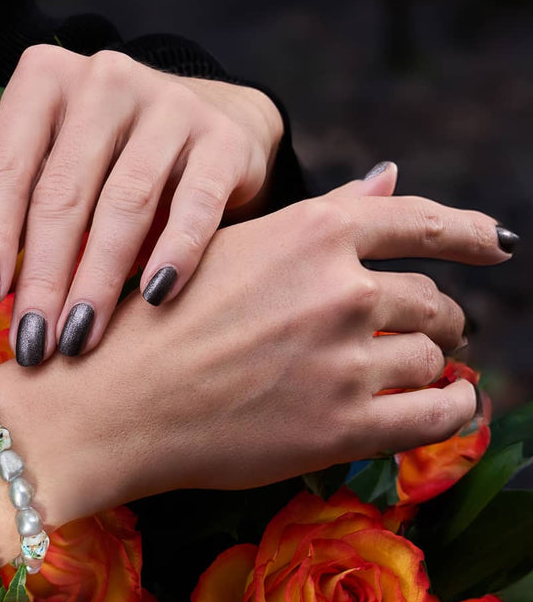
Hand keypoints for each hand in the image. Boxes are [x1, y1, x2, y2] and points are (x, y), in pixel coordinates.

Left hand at [0, 44, 282, 362]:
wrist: (208, 129)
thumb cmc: (114, 158)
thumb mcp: (57, 169)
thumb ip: (15, 208)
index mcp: (46, 81)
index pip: (4, 166)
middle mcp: (105, 81)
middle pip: (62, 193)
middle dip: (42, 278)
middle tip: (33, 341)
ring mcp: (169, 105)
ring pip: (124, 204)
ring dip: (98, 280)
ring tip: (79, 337)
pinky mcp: (222, 141)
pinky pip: (196, 205)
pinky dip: (175, 253)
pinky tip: (155, 296)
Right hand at [0, 168, 510, 525]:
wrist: (107, 403)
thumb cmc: (150, 321)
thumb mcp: (227, 248)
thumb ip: (319, 215)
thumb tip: (389, 174)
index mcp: (310, 234)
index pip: (420, 222)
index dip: (467, 232)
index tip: (495, 243)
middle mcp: (339, 290)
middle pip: (432, 300)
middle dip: (439, 317)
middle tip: (432, 333)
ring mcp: (344, 361)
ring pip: (433, 357)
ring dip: (432, 365)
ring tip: (418, 374)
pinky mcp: (340, 427)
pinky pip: (436, 415)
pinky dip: (453, 410)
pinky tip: (451, 408)